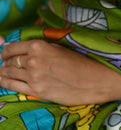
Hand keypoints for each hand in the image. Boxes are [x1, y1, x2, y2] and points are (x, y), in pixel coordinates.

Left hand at [0, 40, 120, 104]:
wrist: (95, 78)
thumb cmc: (81, 58)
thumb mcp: (60, 45)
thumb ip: (42, 45)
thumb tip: (28, 45)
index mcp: (39, 45)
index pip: (13, 47)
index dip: (6, 49)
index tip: (6, 51)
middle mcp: (33, 61)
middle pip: (9, 61)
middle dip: (5, 61)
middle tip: (6, 61)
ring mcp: (33, 78)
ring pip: (8, 74)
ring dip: (4, 72)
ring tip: (4, 71)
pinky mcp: (36, 92)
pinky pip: (13, 87)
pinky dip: (6, 82)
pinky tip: (5, 80)